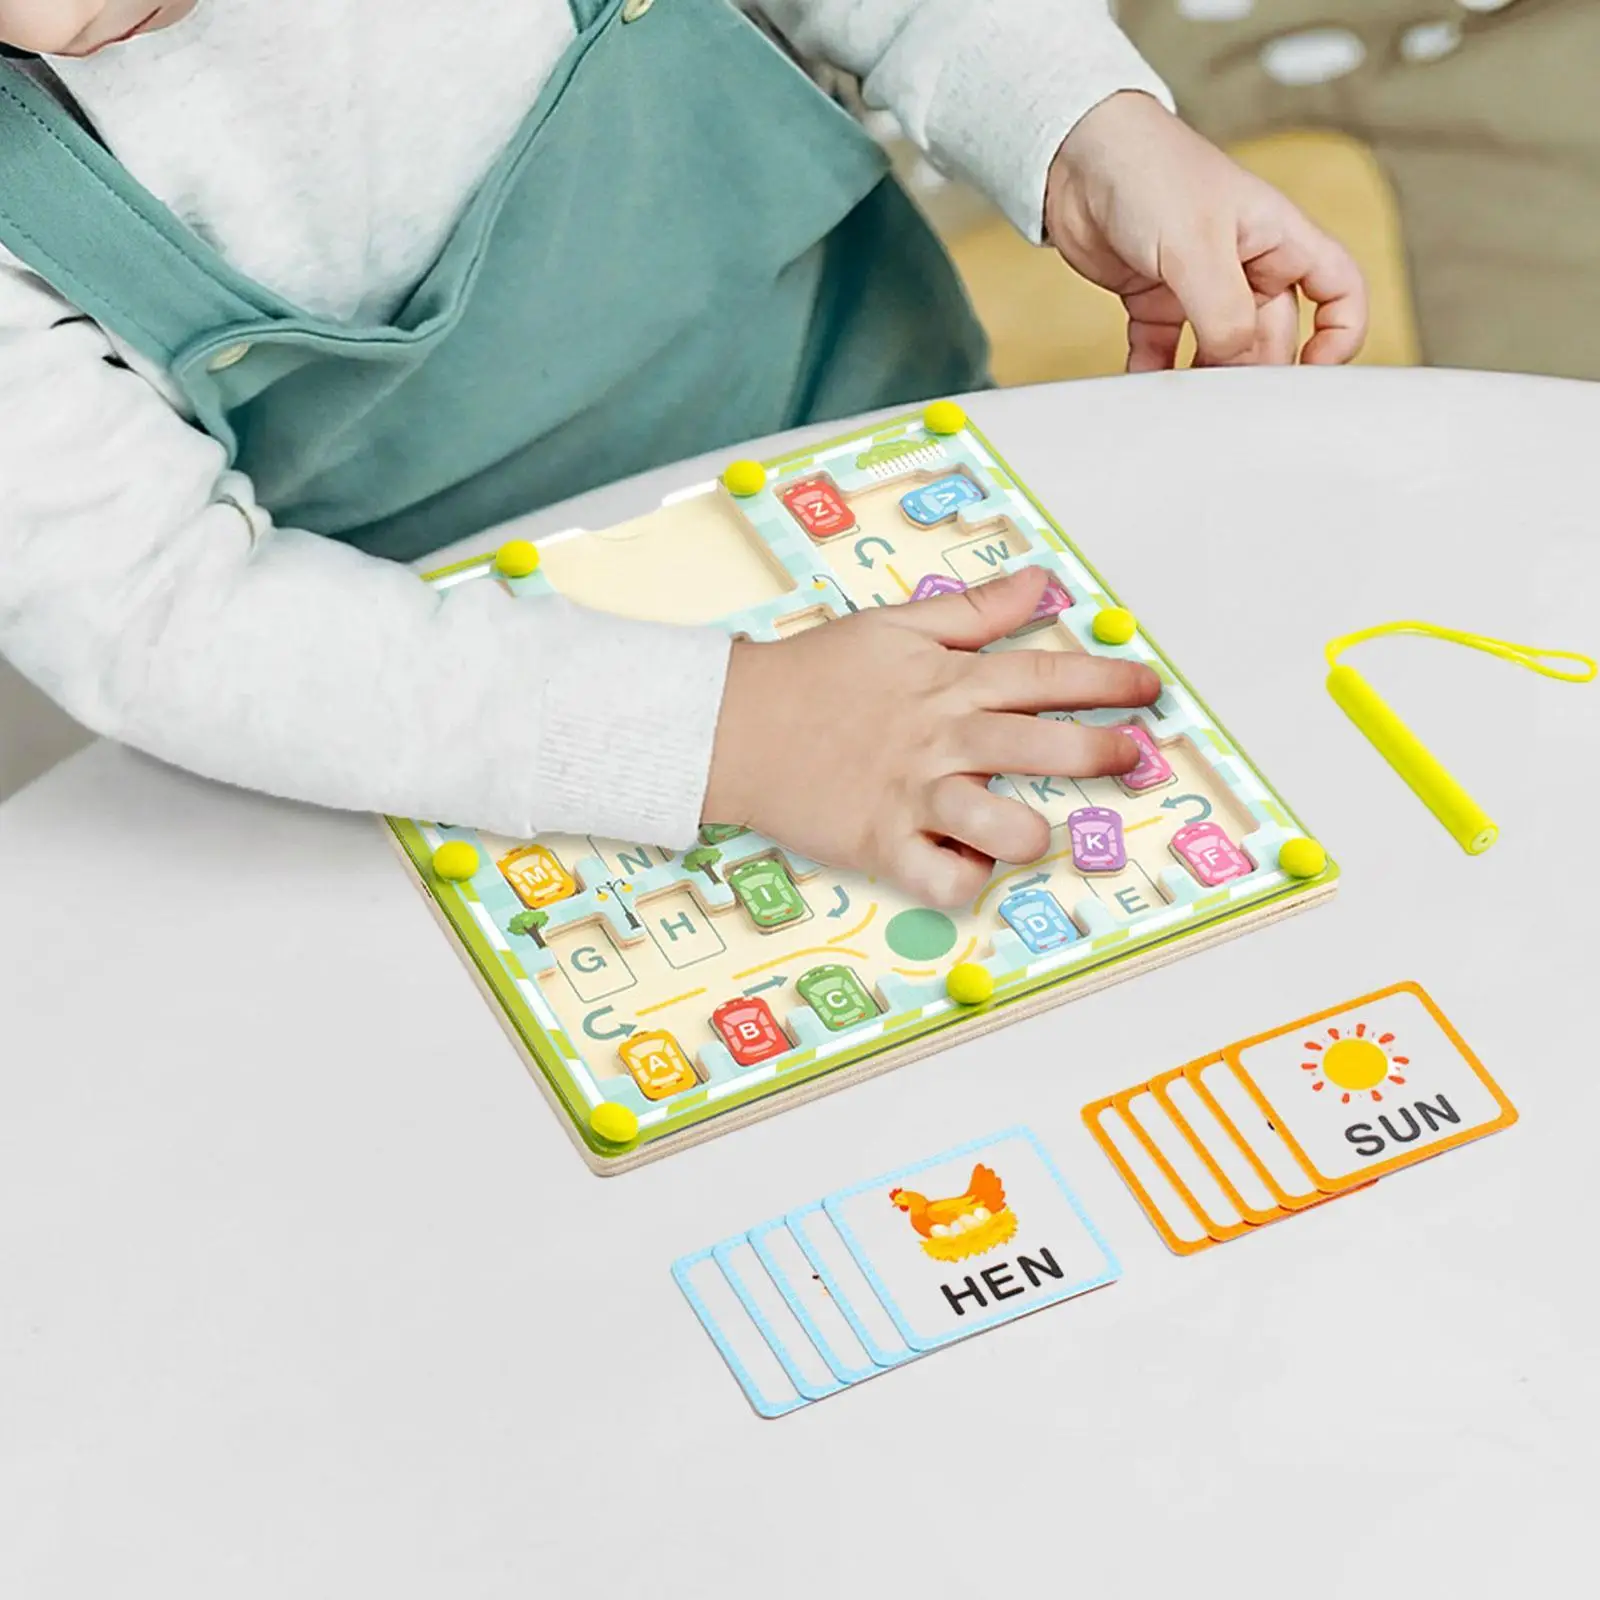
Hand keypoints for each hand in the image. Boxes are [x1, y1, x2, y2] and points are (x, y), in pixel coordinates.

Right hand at [701, 568, 1160, 907]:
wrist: (734, 724)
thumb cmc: (813, 675)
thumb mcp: (895, 626)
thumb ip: (973, 611)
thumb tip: (1038, 582)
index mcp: (947, 682)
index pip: (1047, 679)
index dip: (1107, 684)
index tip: (1148, 691)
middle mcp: (941, 739)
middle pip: (1045, 748)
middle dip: (1102, 753)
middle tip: (1132, 758)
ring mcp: (914, 795)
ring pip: (1006, 827)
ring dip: (1035, 835)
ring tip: (1038, 833)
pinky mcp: (882, 843)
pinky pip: (945, 879)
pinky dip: (967, 881)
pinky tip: (969, 865)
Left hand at [1046, 91, 1367, 370]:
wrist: (1076, 158)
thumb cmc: (1149, 171)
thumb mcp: (1197, 245)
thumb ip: (1224, 312)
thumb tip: (1234, 364)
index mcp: (1279, 237)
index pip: (1340, 290)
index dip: (1341, 334)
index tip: (1315, 372)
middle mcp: (1246, 262)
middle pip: (1273, 335)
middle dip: (1254, 369)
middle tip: (1228, 400)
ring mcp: (1200, 283)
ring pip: (1219, 348)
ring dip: (1206, 378)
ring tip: (1186, 401)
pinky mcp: (1155, 296)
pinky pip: (1164, 348)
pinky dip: (1155, 370)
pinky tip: (1142, 384)